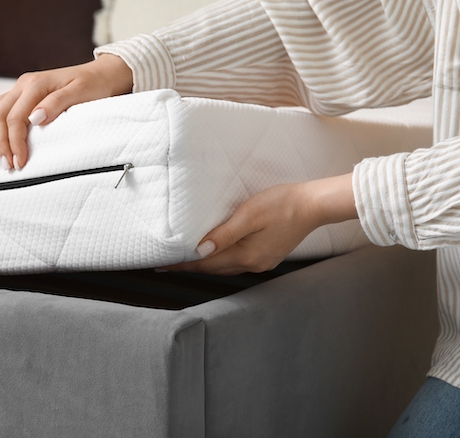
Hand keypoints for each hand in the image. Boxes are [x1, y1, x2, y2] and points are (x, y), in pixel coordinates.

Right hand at [0, 54, 132, 169]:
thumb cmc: (93, 84)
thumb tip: (35, 118)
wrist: (102, 73)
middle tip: (8, 164)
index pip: (15, 118)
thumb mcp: (80, 93)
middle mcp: (24, 84)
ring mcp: (21, 87)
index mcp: (35, 84)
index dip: (14, 142)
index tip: (20, 161)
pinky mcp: (23, 92)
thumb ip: (57, 104)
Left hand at [161, 173, 357, 275]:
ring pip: (225, 266)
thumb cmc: (281, 204)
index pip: (204, 264)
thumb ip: (224, 234)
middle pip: (213, 268)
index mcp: (246, 255)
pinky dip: (221, 259)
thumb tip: (200, 251)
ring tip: (186, 259)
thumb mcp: (248, 215)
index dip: (182, 265)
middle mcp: (253, 264)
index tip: (161, 266)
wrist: (313, 205)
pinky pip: (237, 262)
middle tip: (167, 264)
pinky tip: (215, 253)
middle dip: (190, 266)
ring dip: (205, 264)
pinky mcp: (268, 256)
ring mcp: (262, 262)